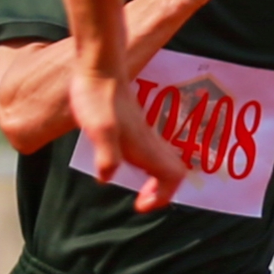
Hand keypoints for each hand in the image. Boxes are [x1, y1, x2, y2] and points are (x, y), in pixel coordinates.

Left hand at [71, 65, 189, 213]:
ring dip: (156, 179)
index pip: (172, 178)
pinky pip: (153, 151)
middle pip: (175, 172)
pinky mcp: (135, 125)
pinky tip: (127, 162)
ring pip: (165, 161)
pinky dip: (148, 166)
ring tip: (138, 187)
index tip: (139, 205)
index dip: (161, 197)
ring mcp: (144, 132)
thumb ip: (107, 156)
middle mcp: (149, 141)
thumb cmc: (98, 99)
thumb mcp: (99, 131)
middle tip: (141, 199)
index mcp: (145, 147)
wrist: (99, 69)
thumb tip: (107, 177)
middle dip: (163, 191)